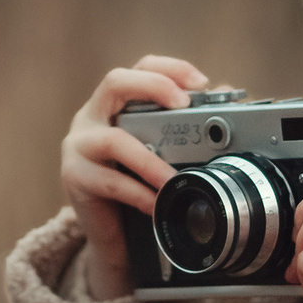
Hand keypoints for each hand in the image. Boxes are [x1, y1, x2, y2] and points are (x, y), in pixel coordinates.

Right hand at [59, 55, 207, 300]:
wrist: (113, 234)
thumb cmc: (140, 185)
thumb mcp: (162, 152)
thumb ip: (187, 126)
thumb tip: (228, 99)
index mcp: (115, 104)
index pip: (140, 68)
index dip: (170, 69)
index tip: (200, 83)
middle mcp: (92, 116)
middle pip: (115, 83)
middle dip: (154, 87)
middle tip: (184, 105)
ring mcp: (78, 145)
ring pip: (112, 140)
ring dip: (149, 159)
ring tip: (174, 177)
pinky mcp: (73, 176)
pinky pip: (111, 182)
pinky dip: (140, 192)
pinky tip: (159, 202)